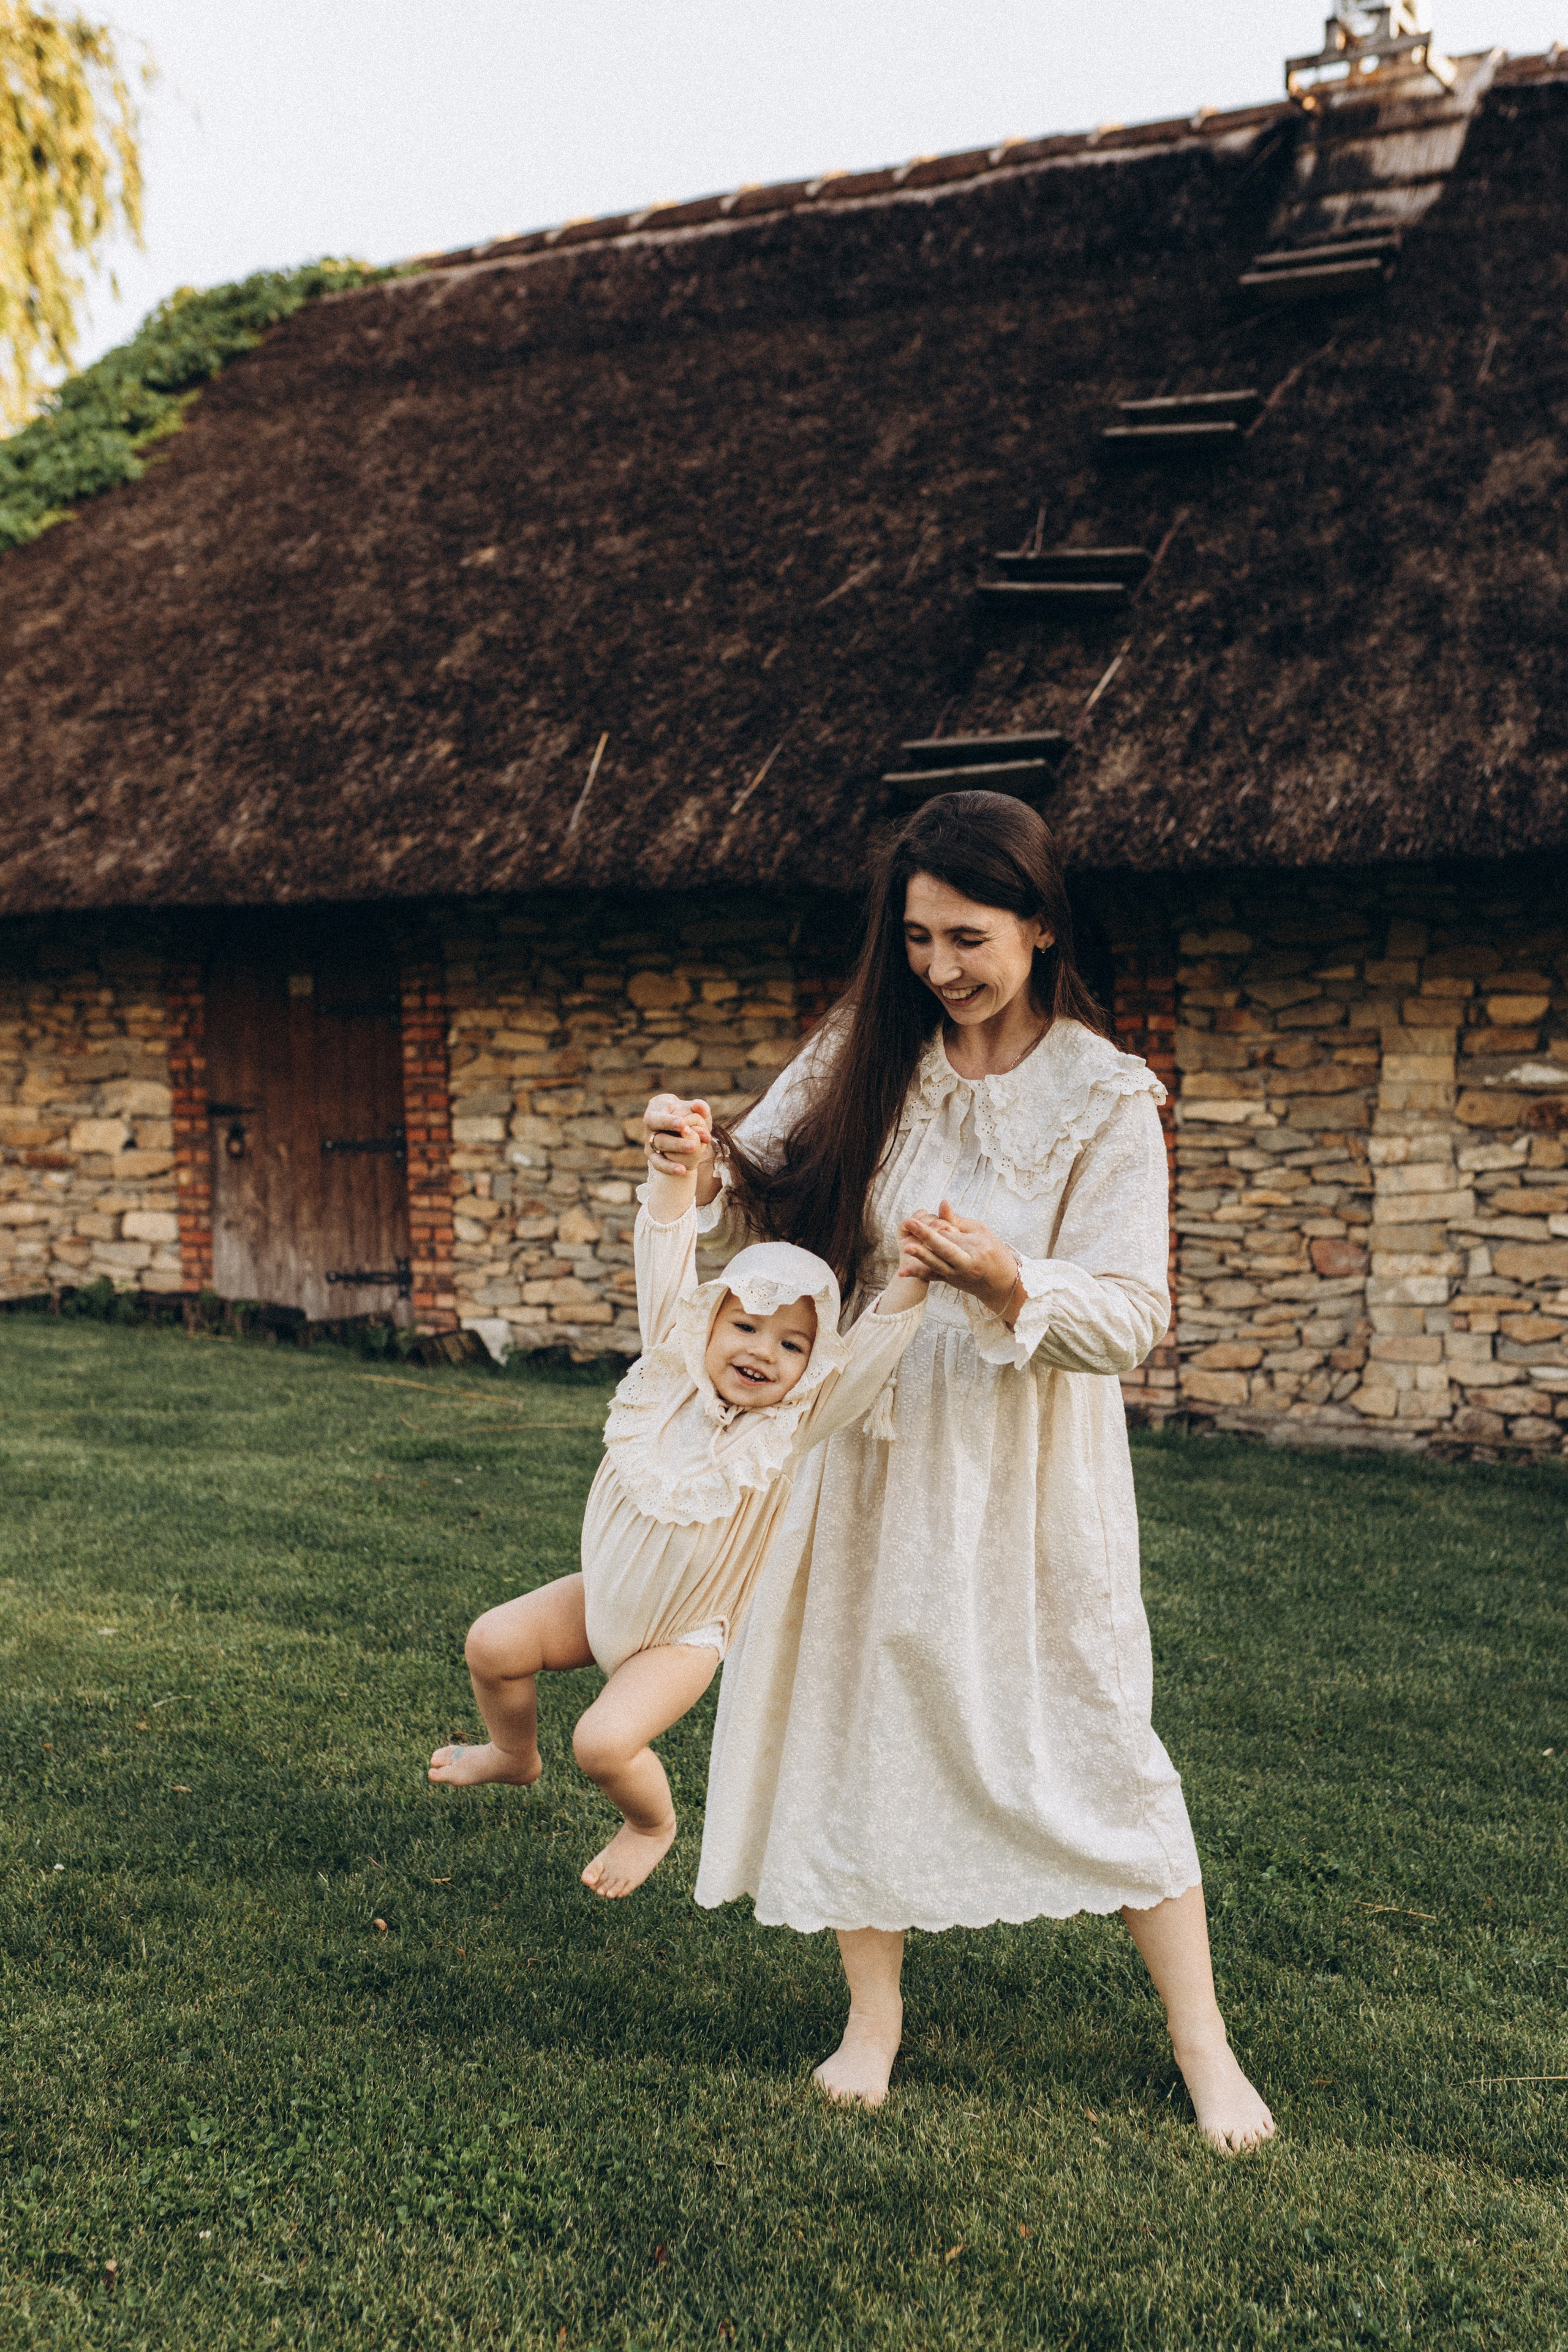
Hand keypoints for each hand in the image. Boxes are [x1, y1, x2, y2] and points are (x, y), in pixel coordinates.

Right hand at [643, 1093, 712, 1176]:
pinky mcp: (653, 1155)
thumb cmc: (686, 1112)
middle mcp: (650, 1126)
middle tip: (693, 1145)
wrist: (680, 1126)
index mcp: (656, 1109)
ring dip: (677, 1150)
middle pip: (658, 1136)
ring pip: (660, 1148)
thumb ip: (700, 1106)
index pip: (656, 1117)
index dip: (668, 1121)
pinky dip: (670, 1167)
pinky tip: (683, 1170)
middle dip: (675, 1141)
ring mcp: (650, 1141)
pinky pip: (659, 1163)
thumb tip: (699, 1105)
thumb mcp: (694, 1108)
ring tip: (694, 1150)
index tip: (682, 1123)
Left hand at [898, 1201, 1020, 1319]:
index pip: (956, 1234)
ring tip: (906, 1246)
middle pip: (945, 1248)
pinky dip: (917, 1274)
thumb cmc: (995, 1253)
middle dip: (927, 1235)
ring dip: (921, 1255)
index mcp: (978, 1248)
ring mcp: (957, 1275)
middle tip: (910, 1223)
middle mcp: (967, 1264)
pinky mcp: (949, 1281)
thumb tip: (942, 1203)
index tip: (932, 1218)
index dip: (942, 1226)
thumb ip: (958, 1220)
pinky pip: (931, 1277)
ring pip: (937, 1264)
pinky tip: (901, 1272)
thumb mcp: (982, 1232)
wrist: (1002, 1284)